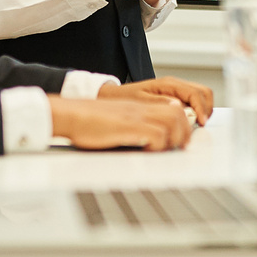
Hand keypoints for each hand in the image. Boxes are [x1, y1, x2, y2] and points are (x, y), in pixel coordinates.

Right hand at [50, 97, 192, 150]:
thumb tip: (150, 139)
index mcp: (140, 106)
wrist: (71, 114)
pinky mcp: (129, 126)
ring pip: (173, 120)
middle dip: (185, 131)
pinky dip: (159, 144)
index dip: (182, 122)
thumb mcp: (118, 118)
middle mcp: (141, 108)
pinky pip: (157, 134)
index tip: (182, 138)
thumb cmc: (88, 120)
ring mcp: (136, 115)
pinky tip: (149, 149)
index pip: (174, 106)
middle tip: (181, 146)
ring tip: (167, 148)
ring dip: (175, 137)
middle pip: (178, 112)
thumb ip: (135, 123)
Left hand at [109, 75, 213, 124]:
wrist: (115, 96)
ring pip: (201, 96)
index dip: (201, 108)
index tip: (201, 122)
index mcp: (168, 84)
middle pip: (203, 92)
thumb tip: (178, 106)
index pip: (194, 93)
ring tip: (195, 124)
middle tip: (200, 124)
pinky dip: (197, 110)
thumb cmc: (125, 98)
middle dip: (206, 109)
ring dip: (203, 110)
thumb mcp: (141, 101)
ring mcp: (176, 90)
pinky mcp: (176, 96)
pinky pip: (193, 101)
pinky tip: (189, 121)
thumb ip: (160, 103)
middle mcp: (175, 85)